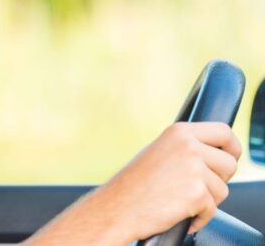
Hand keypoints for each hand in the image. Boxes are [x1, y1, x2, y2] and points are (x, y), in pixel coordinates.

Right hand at [91, 122, 240, 241]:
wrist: (117, 206)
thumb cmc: (133, 183)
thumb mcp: (159, 151)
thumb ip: (186, 147)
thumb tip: (215, 152)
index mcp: (179, 132)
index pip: (224, 132)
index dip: (231, 147)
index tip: (229, 157)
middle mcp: (188, 147)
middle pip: (229, 163)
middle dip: (218, 179)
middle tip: (195, 186)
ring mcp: (193, 170)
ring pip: (223, 190)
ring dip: (207, 200)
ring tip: (179, 199)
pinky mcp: (196, 194)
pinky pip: (212, 209)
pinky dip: (199, 217)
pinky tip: (179, 213)